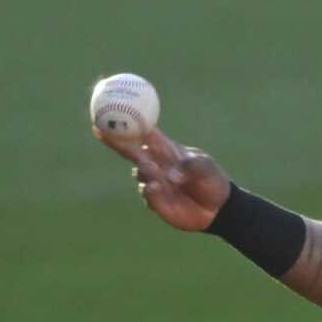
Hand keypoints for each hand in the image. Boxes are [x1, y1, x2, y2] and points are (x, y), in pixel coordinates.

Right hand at [96, 126, 229, 231]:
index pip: (142, 133)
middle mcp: (156, 164)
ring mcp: (155, 182)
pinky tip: (155, 188)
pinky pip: (147, 194)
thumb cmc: (212, 180)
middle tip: (102, 131)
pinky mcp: (157, 202)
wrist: (220, 208)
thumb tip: (170, 175)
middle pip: (130, 150)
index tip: (111, 112)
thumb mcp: (205, 167)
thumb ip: (188, 167)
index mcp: (165, 150)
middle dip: (115, 141)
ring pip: (139, 173)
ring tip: (153, 170)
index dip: (127, 123)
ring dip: (143, 170)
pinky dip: (149, 190)